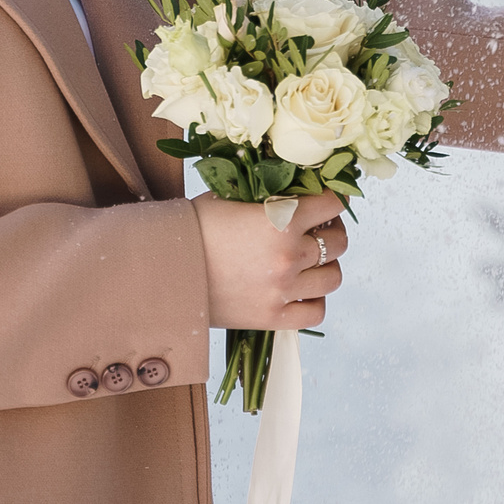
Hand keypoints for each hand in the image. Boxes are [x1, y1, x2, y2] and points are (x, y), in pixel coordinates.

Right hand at [193, 191, 345, 330]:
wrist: (164, 269)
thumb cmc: (193, 227)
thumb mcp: (230, 196)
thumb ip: (266, 193)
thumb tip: (294, 186)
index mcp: (282, 219)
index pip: (333, 204)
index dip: (332, 200)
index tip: (326, 201)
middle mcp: (289, 255)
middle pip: (338, 242)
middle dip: (332, 232)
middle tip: (318, 230)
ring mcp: (283, 290)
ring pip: (333, 278)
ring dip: (326, 266)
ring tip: (311, 261)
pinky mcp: (273, 318)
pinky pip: (316, 312)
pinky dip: (314, 300)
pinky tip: (301, 290)